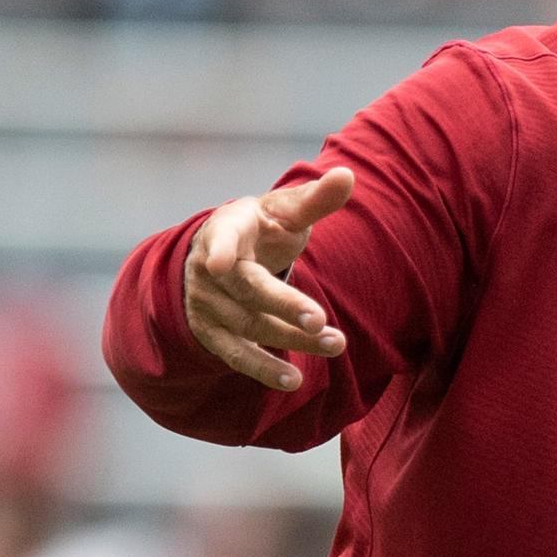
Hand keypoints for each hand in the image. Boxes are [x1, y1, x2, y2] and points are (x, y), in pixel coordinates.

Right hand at [183, 167, 353, 389]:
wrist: (218, 256)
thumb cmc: (261, 228)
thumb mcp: (283, 211)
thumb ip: (314, 200)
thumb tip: (348, 176)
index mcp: (227, 228)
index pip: (222, 238)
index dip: (220, 249)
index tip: (219, 263)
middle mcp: (210, 268)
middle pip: (249, 290)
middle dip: (284, 306)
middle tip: (320, 320)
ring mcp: (208, 304)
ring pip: (251, 325)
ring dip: (293, 338)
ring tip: (336, 344)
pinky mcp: (212, 333)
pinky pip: (238, 355)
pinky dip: (265, 369)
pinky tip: (294, 380)